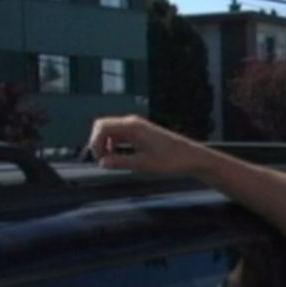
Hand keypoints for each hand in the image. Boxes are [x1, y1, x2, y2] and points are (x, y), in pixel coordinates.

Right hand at [85, 115, 201, 174]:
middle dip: (98, 143)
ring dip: (107, 144)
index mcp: (132, 127)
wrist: (190, 156)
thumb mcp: (143, 164)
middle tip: (103, 161)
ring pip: (111, 131)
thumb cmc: (170, 160)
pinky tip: (120, 157)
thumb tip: (102, 163)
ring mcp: (137, 126)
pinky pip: (120, 134)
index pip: (101, 127)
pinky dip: (115, 144)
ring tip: (112, 161)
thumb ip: (121, 162)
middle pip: (103, 126)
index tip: (100, 160)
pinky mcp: (141, 132)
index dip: (95, 143)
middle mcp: (132, 122)